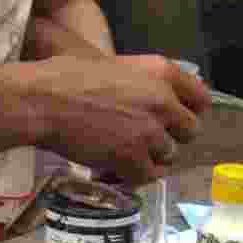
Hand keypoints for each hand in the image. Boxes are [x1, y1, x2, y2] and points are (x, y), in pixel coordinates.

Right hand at [37, 53, 209, 184]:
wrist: (41, 101)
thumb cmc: (65, 76)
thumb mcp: (111, 66)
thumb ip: (139, 82)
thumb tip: (149, 98)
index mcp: (160, 72)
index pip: (201, 98)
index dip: (190, 111)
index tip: (178, 119)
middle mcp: (163, 101)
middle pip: (190, 131)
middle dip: (170, 136)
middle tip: (146, 137)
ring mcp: (150, 132)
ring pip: (168, 155)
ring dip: (150, 156)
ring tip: (125, 152)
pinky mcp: (134, 158)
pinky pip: (148, 175)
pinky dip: (134, 174)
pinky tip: (117, 167)